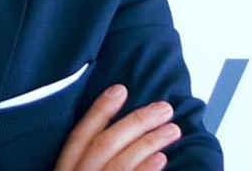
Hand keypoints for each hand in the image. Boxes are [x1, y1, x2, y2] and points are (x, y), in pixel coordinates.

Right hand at [52, 84, 181, 170]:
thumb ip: (88, 158)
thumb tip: (119, 130)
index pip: (79, 136)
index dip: (99, 111)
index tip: (120, 90)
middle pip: (104, 145)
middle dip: (135, 122)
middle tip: (163, 108)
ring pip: (121, 163)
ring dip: (149, 142)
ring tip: (172, 130)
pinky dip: (145, 169)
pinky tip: (162, 158)